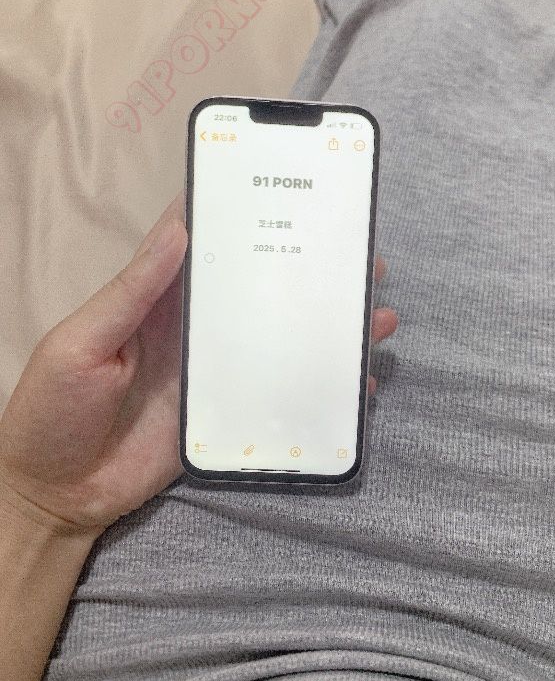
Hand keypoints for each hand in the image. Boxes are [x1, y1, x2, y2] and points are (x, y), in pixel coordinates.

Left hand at [0, 193, 398, 533]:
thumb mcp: (81, 344)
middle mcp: (196, 328)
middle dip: (307, 266)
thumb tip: (179, 230)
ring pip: (281, 336)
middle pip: (259, 287)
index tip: (288, 184)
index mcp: (158, 300)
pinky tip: (358, 382)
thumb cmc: (52, 410)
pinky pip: (280, 392)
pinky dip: (318, 386)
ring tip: (376, 309)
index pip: (204, 244)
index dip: (240, 212)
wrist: (57, 496)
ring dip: (326, 322)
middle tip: (358, 252)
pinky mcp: (229, 414)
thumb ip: (131, 292)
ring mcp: (217, 372)